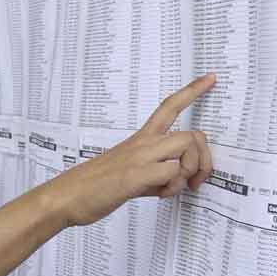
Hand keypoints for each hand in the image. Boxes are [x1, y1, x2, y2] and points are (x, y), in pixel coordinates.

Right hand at [55, 74, 214, 226]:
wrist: (66, 196)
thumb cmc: (93, 186)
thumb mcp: (129, 174)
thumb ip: (153, 174)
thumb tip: (174, 181)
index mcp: (139, 140)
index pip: (169, 107)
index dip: (192, 91)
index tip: (211, 79)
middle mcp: (142, 144)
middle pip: (191, 134)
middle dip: (204, 159)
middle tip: (196, 180)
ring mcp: (138, 157)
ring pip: (186, 147)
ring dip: (188, 172)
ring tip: (172, 188)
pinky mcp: (135, 175)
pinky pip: (172, 172)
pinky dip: (173, 187)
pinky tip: (158, 194)